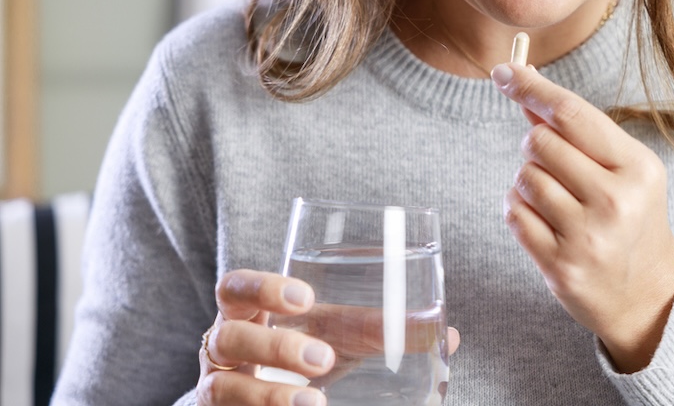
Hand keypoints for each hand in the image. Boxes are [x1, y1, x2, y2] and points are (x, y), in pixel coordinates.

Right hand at [198, 269, 460, 404]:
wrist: (263, 401)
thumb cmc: (301, 355)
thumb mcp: (335, 336)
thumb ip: (380, 331)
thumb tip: (449, 336)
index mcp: (247, 312)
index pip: (234, 287)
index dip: (262, 288)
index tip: (305, 298)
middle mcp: (222, 348)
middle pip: (228, 337)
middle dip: (277, 345)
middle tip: (324, 358)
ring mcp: (216, 389)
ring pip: (223, 387)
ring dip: (269, 395)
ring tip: (315, 404)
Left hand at [491, 63, 673, 372]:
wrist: (647, 295)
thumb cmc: (632, 218)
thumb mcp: (622, 168)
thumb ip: (576, 131)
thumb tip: (524, 85)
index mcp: (637, 168)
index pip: (571, 114)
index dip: (532, 88)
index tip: (503, 72)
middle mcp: (615, 201)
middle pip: (540, 142)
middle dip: (536, 146)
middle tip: (556, 165)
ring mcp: (587, 236)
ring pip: (523, 178)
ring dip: (528, 182)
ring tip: (557, 200)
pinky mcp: (560, 266)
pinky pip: (513, 214)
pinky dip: (519, 210)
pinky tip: (545, 221)